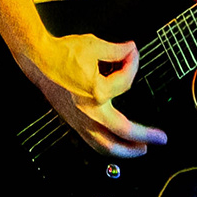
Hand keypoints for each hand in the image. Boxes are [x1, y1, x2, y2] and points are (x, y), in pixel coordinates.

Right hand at [20, 30, 167, 156]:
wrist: (37, 59)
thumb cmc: (61, 53)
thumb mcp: (94, 45)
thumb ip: (117, 51)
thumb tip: (131, 50)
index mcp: (96, 92)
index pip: (126, 82)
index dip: (132, 64)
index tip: (131, 54)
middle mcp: (88, 110)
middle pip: (121, 132)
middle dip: (143, 136)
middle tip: (160, 140)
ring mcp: (79, 118)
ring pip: (104, 145)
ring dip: (125, 150)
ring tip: (140, 150)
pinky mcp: (72, 120)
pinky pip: (92, 141)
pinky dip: (107, 146)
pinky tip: (115, 145)